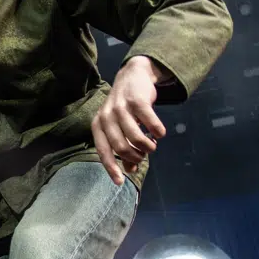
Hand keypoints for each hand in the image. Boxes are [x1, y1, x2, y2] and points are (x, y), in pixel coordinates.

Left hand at [92, 56, 166, 184]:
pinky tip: (160, 133)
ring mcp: (121, 107)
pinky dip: (157, 132)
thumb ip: (124, 147)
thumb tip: (131, 169)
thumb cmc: (125, 107)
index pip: (103, 151)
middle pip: (121, 147)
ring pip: (135, 137)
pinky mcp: (137, 100)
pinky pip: (150, 124)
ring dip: (147, 146)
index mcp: (98, 125)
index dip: (111, 168)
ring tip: (152, 145)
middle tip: (144, 154)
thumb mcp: (119, 126)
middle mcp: (106, 116)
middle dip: (135, 156)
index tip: (120, 182)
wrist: (133, 75)